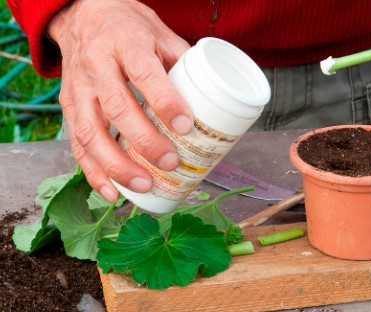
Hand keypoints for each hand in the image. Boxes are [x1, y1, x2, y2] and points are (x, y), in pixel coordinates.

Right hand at [46, 0, 192, 201]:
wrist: (83, 16)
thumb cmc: (128, 27)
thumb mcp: (159, 33)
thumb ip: (182, 63)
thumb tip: (208, 101)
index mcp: (125, 42)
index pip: (144, 73)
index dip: (165, 102)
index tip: (185, 127)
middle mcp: (97, 65)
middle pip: (117, 108)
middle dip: (144, 142)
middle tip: (170, 163)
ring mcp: (79, 88)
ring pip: (91, 131)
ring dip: (116, 165)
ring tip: (143, 185)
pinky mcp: (69, 106)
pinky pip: (76, 142)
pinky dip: (92, 171)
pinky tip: (112, 190)